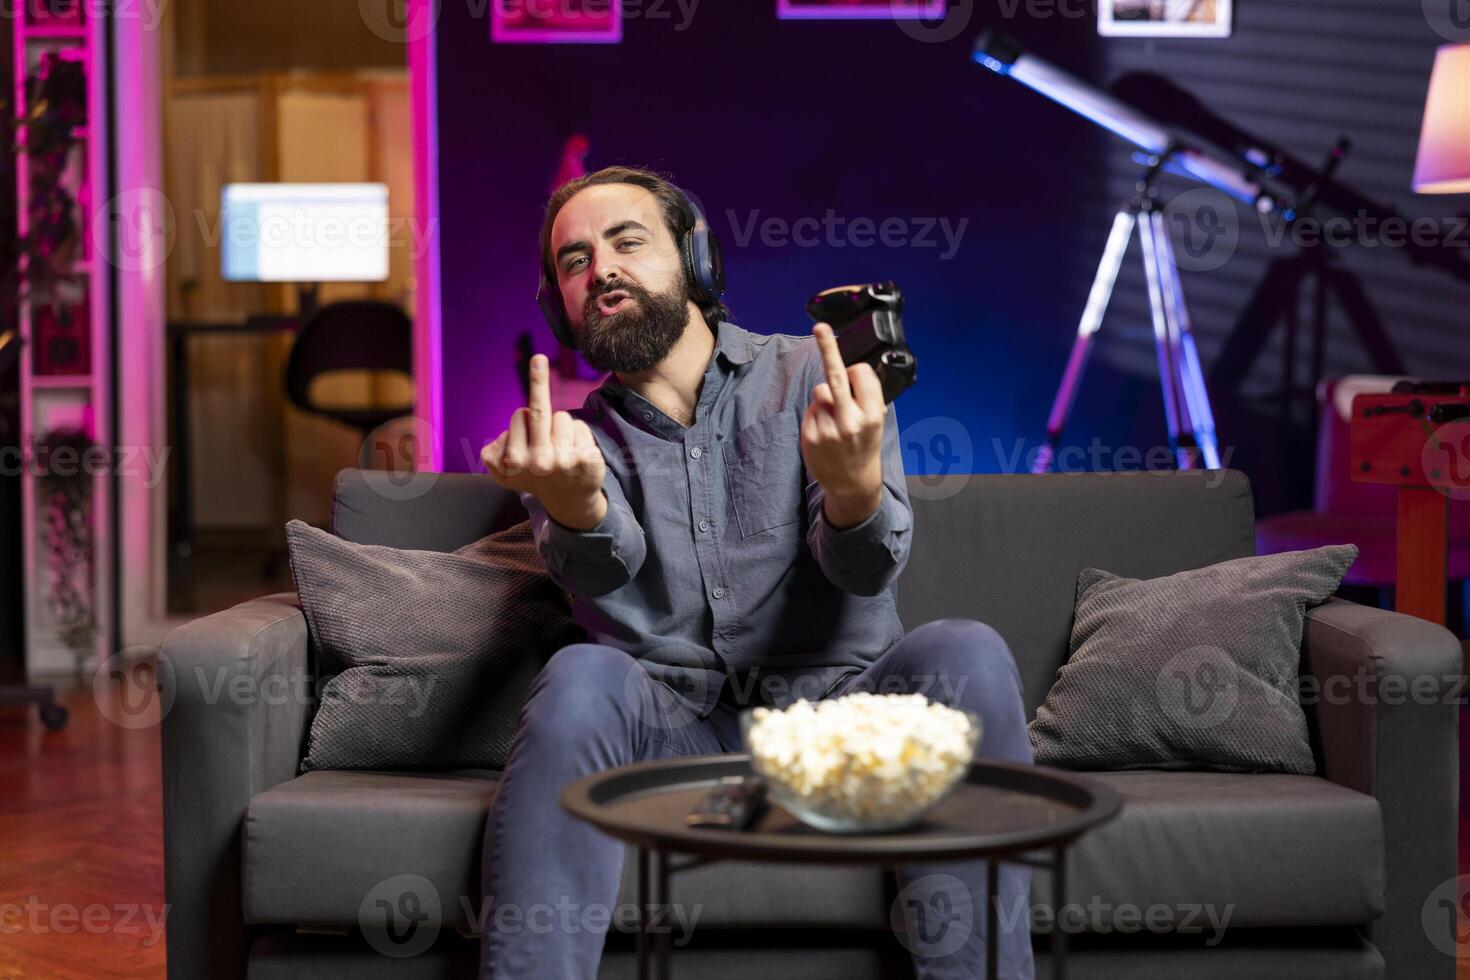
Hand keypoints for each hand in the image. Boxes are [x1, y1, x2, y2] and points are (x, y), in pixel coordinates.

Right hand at [482, 354, 607, 529]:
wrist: (571, 503)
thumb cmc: (535, 478)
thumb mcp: (504, 473)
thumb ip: (490, 457)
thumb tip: (499, 442)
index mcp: (515, 462)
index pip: (520, 415)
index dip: (523, 417)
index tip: (524, 415)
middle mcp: (539, 463)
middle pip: (539, 410)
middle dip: (536, 377)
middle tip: (538, 358)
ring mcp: (565, 462)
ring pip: (562, 417)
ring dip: (562, 427)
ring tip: (561, 448)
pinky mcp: (588, 460)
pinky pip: (580, 427)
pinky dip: (580, 434)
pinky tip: (577, 453)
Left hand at [801, 322, 885, 528]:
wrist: (852, 483)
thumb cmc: (865, 446)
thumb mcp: (876, 422)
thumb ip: (866, 397)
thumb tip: (850, 369)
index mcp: (872, 414)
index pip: (860, 373)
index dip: (856, 372)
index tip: (852, 371)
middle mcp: (850, 420)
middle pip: (836, 375)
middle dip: (828, 348)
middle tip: (819, 327)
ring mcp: (828, 427)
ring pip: (821, 390)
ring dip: (826, 398)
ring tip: (835, 420)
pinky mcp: (810, 433)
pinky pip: (811, 407)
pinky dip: (817, 413)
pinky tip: (825, 431)